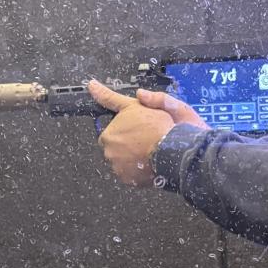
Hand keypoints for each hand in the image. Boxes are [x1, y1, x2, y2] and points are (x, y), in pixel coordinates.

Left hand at [87, 79, 207, 188]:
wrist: (174, 149)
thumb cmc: (157, 127)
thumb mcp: (134, 105)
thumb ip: (111, 97)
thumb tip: (93, 86)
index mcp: (108, 135)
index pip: (110, 134)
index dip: (124, 131)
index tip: (134, 133)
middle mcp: (109, 153)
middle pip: (116, 148)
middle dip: (127, 145)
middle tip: (145, 139)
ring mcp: (119, 168)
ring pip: (123, 162)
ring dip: (132, 158)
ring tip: (149, 150)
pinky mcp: (129, 180)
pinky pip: (131, 174)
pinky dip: (138, 170)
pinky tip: (149, 161)